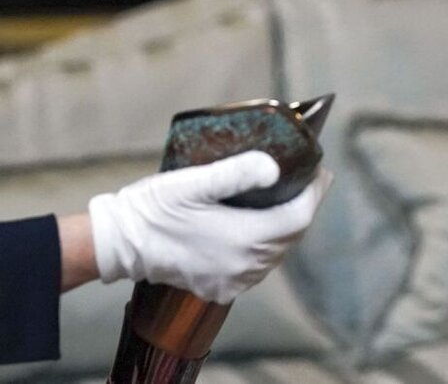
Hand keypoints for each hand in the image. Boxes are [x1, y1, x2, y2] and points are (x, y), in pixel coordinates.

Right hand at [88, 150, 331, 303]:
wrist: (118, 243)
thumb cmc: (155, 208)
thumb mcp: (195, 182)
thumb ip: (237, 173)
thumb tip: (274, 167)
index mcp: (244, 240)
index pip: (300, 217)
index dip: (315, 193)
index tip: (320, 171)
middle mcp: (243, 267)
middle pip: (291, 236)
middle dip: (303, 207)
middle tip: (307, 181)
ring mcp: (231, 282)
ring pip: (276, 254)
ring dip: (285, 228)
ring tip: (286, 200)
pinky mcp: (217, 289)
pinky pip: (255, 269)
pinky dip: (264, 249)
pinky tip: (259, 229)